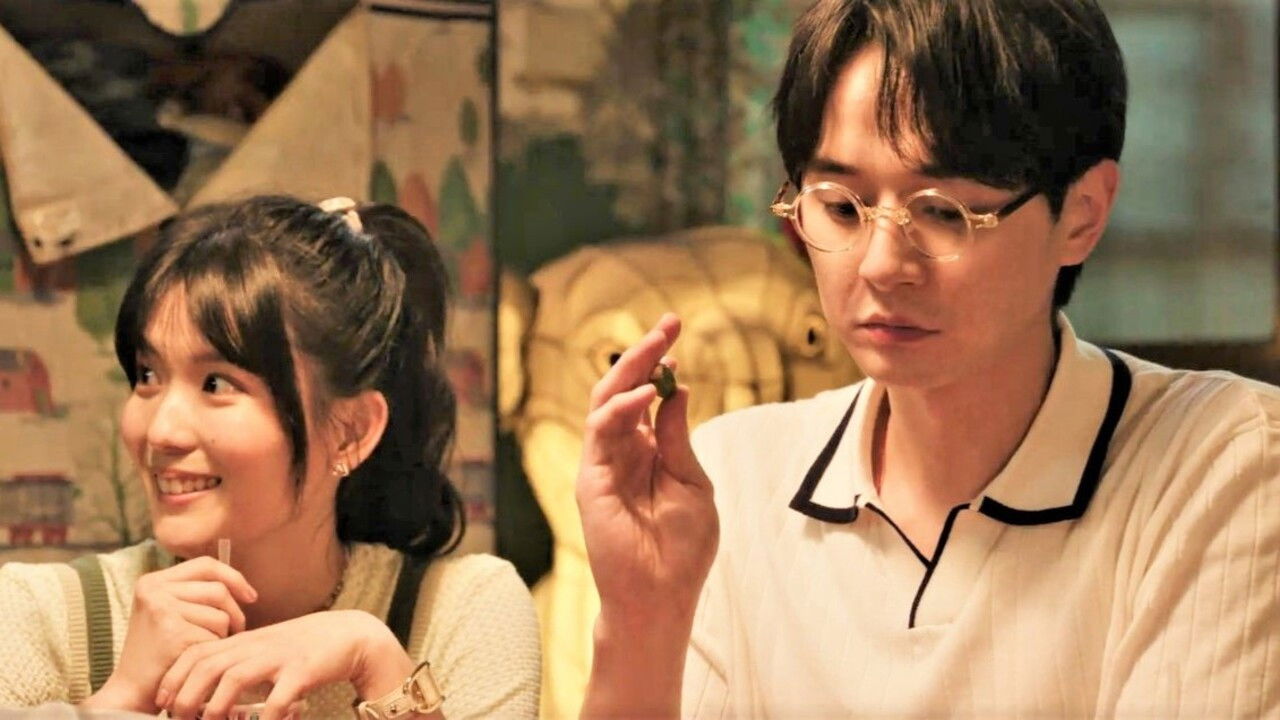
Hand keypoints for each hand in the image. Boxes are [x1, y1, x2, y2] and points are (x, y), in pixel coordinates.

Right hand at [84, 556, 256, 712]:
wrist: (134, 689)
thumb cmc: (160, 652)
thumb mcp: (170, 612)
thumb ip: (195, 593)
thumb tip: (243, 587)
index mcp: (152, 581)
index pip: (206, 565)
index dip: (234, 578)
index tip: (251, 597)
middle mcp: (154, 590)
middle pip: (218, 590)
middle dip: (234, 613)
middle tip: (232, 632)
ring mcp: (161, 609)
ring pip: (221, 614)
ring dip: (223, 634)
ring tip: (205, 647)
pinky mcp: (173, 631)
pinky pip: (215, 634)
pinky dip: (214, 648)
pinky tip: (199, 659)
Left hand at [156, 608, 409, 719]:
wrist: (351, 636)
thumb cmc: (306, 648)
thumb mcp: (267, 650)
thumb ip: (240, 663)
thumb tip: (210, 692)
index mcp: (246, 641)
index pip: (197, 652)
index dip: (174, 677)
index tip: (162, 702)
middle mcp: (258, 645)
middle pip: (208, 666)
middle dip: (186, 696)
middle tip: (181, 719)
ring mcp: (280, 657)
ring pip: (235, 678)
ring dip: (216, 707)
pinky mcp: (303, 670)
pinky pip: (279, 697)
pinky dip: (266, 717)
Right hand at [576, 313, 719, 626]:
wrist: (662, 594)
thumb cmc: (683, 548)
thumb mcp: (692, 481)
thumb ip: (679, 437)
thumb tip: (678, 389)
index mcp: (648, 451)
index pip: (649, 396)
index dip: (660, 363)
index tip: (678, 333)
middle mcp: (622, 451)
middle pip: (625, 390)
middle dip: (644, 353)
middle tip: (668, 324)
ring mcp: (603, 463)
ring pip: (606, 401)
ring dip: (631, 369)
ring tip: (658, 345)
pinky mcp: (590, 479)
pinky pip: (599, 432)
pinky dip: (621, 408)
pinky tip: (645, 394)